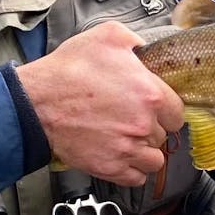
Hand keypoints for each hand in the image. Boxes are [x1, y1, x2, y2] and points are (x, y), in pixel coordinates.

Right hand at [16, 22, 183, 186]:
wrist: (36, 101)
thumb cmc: (68, 70)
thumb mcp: (108, 37)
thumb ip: (136, 41)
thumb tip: (146, 48)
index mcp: (150, 95)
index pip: (177, 113)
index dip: (166, 111)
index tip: (154, 109)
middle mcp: (143, 125)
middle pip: (163, 136)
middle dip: (151, 128)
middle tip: (131, 119)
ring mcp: (127, 149)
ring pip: (154, 160)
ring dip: (144, 151)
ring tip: (128, 139)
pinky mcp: (110, 167)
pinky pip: (136, 178)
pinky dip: (131, 170)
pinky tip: (120, 155)